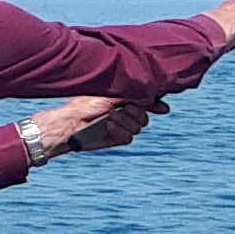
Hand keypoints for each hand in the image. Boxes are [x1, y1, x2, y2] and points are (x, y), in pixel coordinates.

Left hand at [35, 96, 162, 158]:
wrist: (71, 122)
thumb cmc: (85, 104)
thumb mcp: (110, 94)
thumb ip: (131, 95)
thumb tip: (150, 97)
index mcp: (123, 99)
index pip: (146, 102)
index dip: (156, 104)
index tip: (163, 108)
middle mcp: (124, 113)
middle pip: (145, 116)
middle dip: (137, 112)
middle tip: (124, 109)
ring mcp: (121, 126)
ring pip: (139, 127)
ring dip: (126, 121)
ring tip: (111, 117)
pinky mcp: (116, 138)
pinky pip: (129, 137)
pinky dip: (120, 131)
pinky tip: (109, 126)